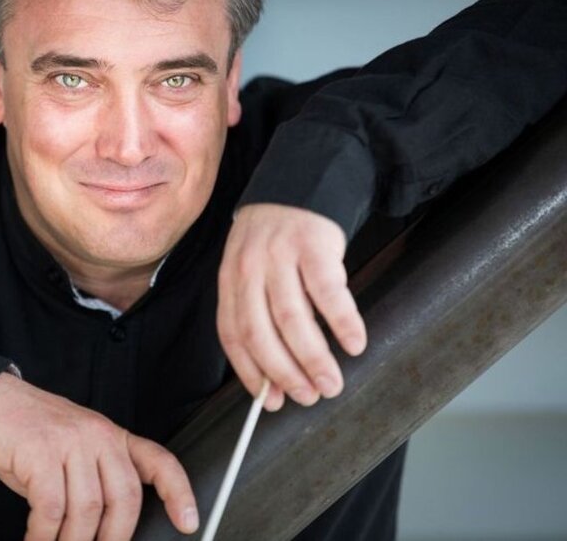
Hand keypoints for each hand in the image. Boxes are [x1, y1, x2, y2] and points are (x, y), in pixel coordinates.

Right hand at [0, 373, 197, 539]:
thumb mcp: (73, 448)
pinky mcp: (40, 451)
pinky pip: (50, 508)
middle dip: (113, 538)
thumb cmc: (29, 433)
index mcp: (111, 436)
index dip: (179, 493)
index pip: (158, 461)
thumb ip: (94, 477)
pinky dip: (43, 534)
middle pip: (123, 498)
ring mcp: (70, 441)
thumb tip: (106, 528)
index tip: (189, 522)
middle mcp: (97, 435)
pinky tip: (35, 538)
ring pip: (86, 509)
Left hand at [217, 204, 365, 410]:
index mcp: (230, 279)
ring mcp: (280, 255)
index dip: (249, 371)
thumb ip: (256, 314)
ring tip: (331, 383)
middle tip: (308, 397)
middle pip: (260, 331)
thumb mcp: (251, 270)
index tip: (270, 401)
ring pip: (292, 318)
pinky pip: (327, 291)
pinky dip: (342, 322)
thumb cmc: (276, 241)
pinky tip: (354, 343)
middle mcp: (249, 268)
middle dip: (284, 372)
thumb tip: (274, 379)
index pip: (232, 334)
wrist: (299, 184)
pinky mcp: (314, 244)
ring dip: (313, 358)